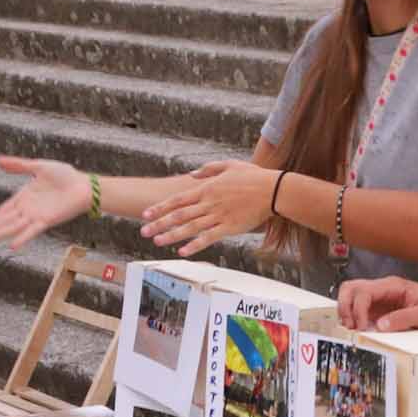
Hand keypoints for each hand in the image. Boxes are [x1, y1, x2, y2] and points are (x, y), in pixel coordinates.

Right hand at [0, 156, 89, 249]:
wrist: (84, 185)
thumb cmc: (64, 176)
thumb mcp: (38, 166)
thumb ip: (19, 165)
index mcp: (23, 198)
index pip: (2, 211)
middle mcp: (27, 210)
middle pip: (4, 221)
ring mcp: (36, 216)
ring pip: (13, 227)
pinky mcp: (47, 220)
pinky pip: (32, 230)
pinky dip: (22, 238)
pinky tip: (12, 246)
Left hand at [141, 160, 278, 256]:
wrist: (273, 190)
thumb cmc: (253, 176)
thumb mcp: (229, 165)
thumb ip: (208, 169)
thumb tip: (191, 175)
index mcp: (207, 188)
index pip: (178, 199)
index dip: (160, 208)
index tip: (146, 214)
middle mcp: (209, 203)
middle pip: (179, 215)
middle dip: (159, 224)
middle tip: (143, 231)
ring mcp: (218, 216)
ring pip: (190, 227)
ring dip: (171, 235)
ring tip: (157, 242)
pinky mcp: (230, 228)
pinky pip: (208, 238)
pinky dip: (194, 245)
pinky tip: (182, 251)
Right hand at [338, 276, 417, 331]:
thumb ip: (404, 318)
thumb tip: (381, 325)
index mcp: (393, 286)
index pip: (364, 291)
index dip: (358, 309)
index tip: (361, 327)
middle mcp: (382, 289)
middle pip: (350, 288)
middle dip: (345, 307)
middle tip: (350, 327)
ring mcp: (377, 298)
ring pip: (350, 296)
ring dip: (346, 312)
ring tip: (352, 329)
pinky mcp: (377, 309)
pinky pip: (357, 309)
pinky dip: (352, 318)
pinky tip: (358, 331)